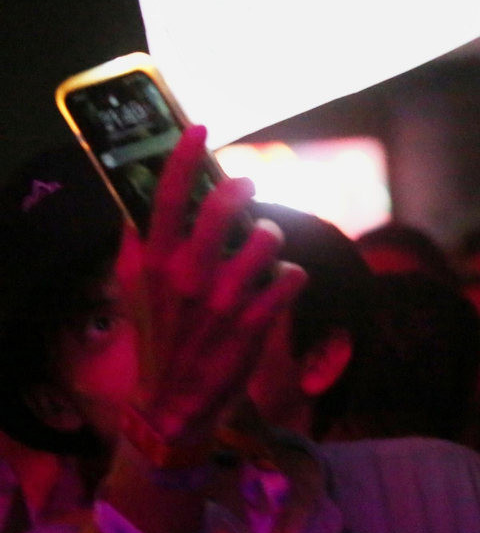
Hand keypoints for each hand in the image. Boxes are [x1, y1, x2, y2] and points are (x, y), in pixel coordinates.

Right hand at [120, 126, 305, 445]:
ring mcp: (224, 299)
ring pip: (268, 238)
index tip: (199, 128)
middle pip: (224, 205)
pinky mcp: (257, 322)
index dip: (184, 155)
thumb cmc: (158, 335)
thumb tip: (149, 195)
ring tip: (261, 254)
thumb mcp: (134, 289)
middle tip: (245, 189)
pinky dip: (290, 279)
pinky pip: (292, 277)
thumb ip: (142, 242)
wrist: (173, 403)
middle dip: (242, 190)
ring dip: (270, 241)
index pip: (168, 195)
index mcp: (152, 262)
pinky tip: (277, 289)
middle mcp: (187, 275)